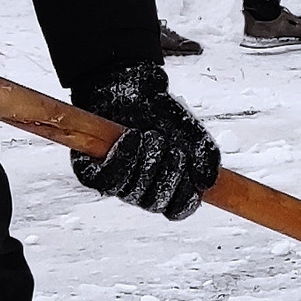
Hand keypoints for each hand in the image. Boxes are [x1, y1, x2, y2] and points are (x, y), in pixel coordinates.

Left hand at [70, 62, 220, 221]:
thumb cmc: (164, 117)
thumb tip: (206, 184)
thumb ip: (207, 158)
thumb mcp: (193, 135)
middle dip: (168, 173)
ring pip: (133, 192)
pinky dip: (122, 158)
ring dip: (147, 161)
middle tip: (172, 146)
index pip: (176, 211)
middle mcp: (141, 191)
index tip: (192, 178)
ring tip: (152, 134)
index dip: (185, 200)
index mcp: (166, 188)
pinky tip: (131, 136)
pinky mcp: (93, 173)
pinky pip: (107, 181)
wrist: (134, 90)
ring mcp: (118, 184)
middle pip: (155, 203)